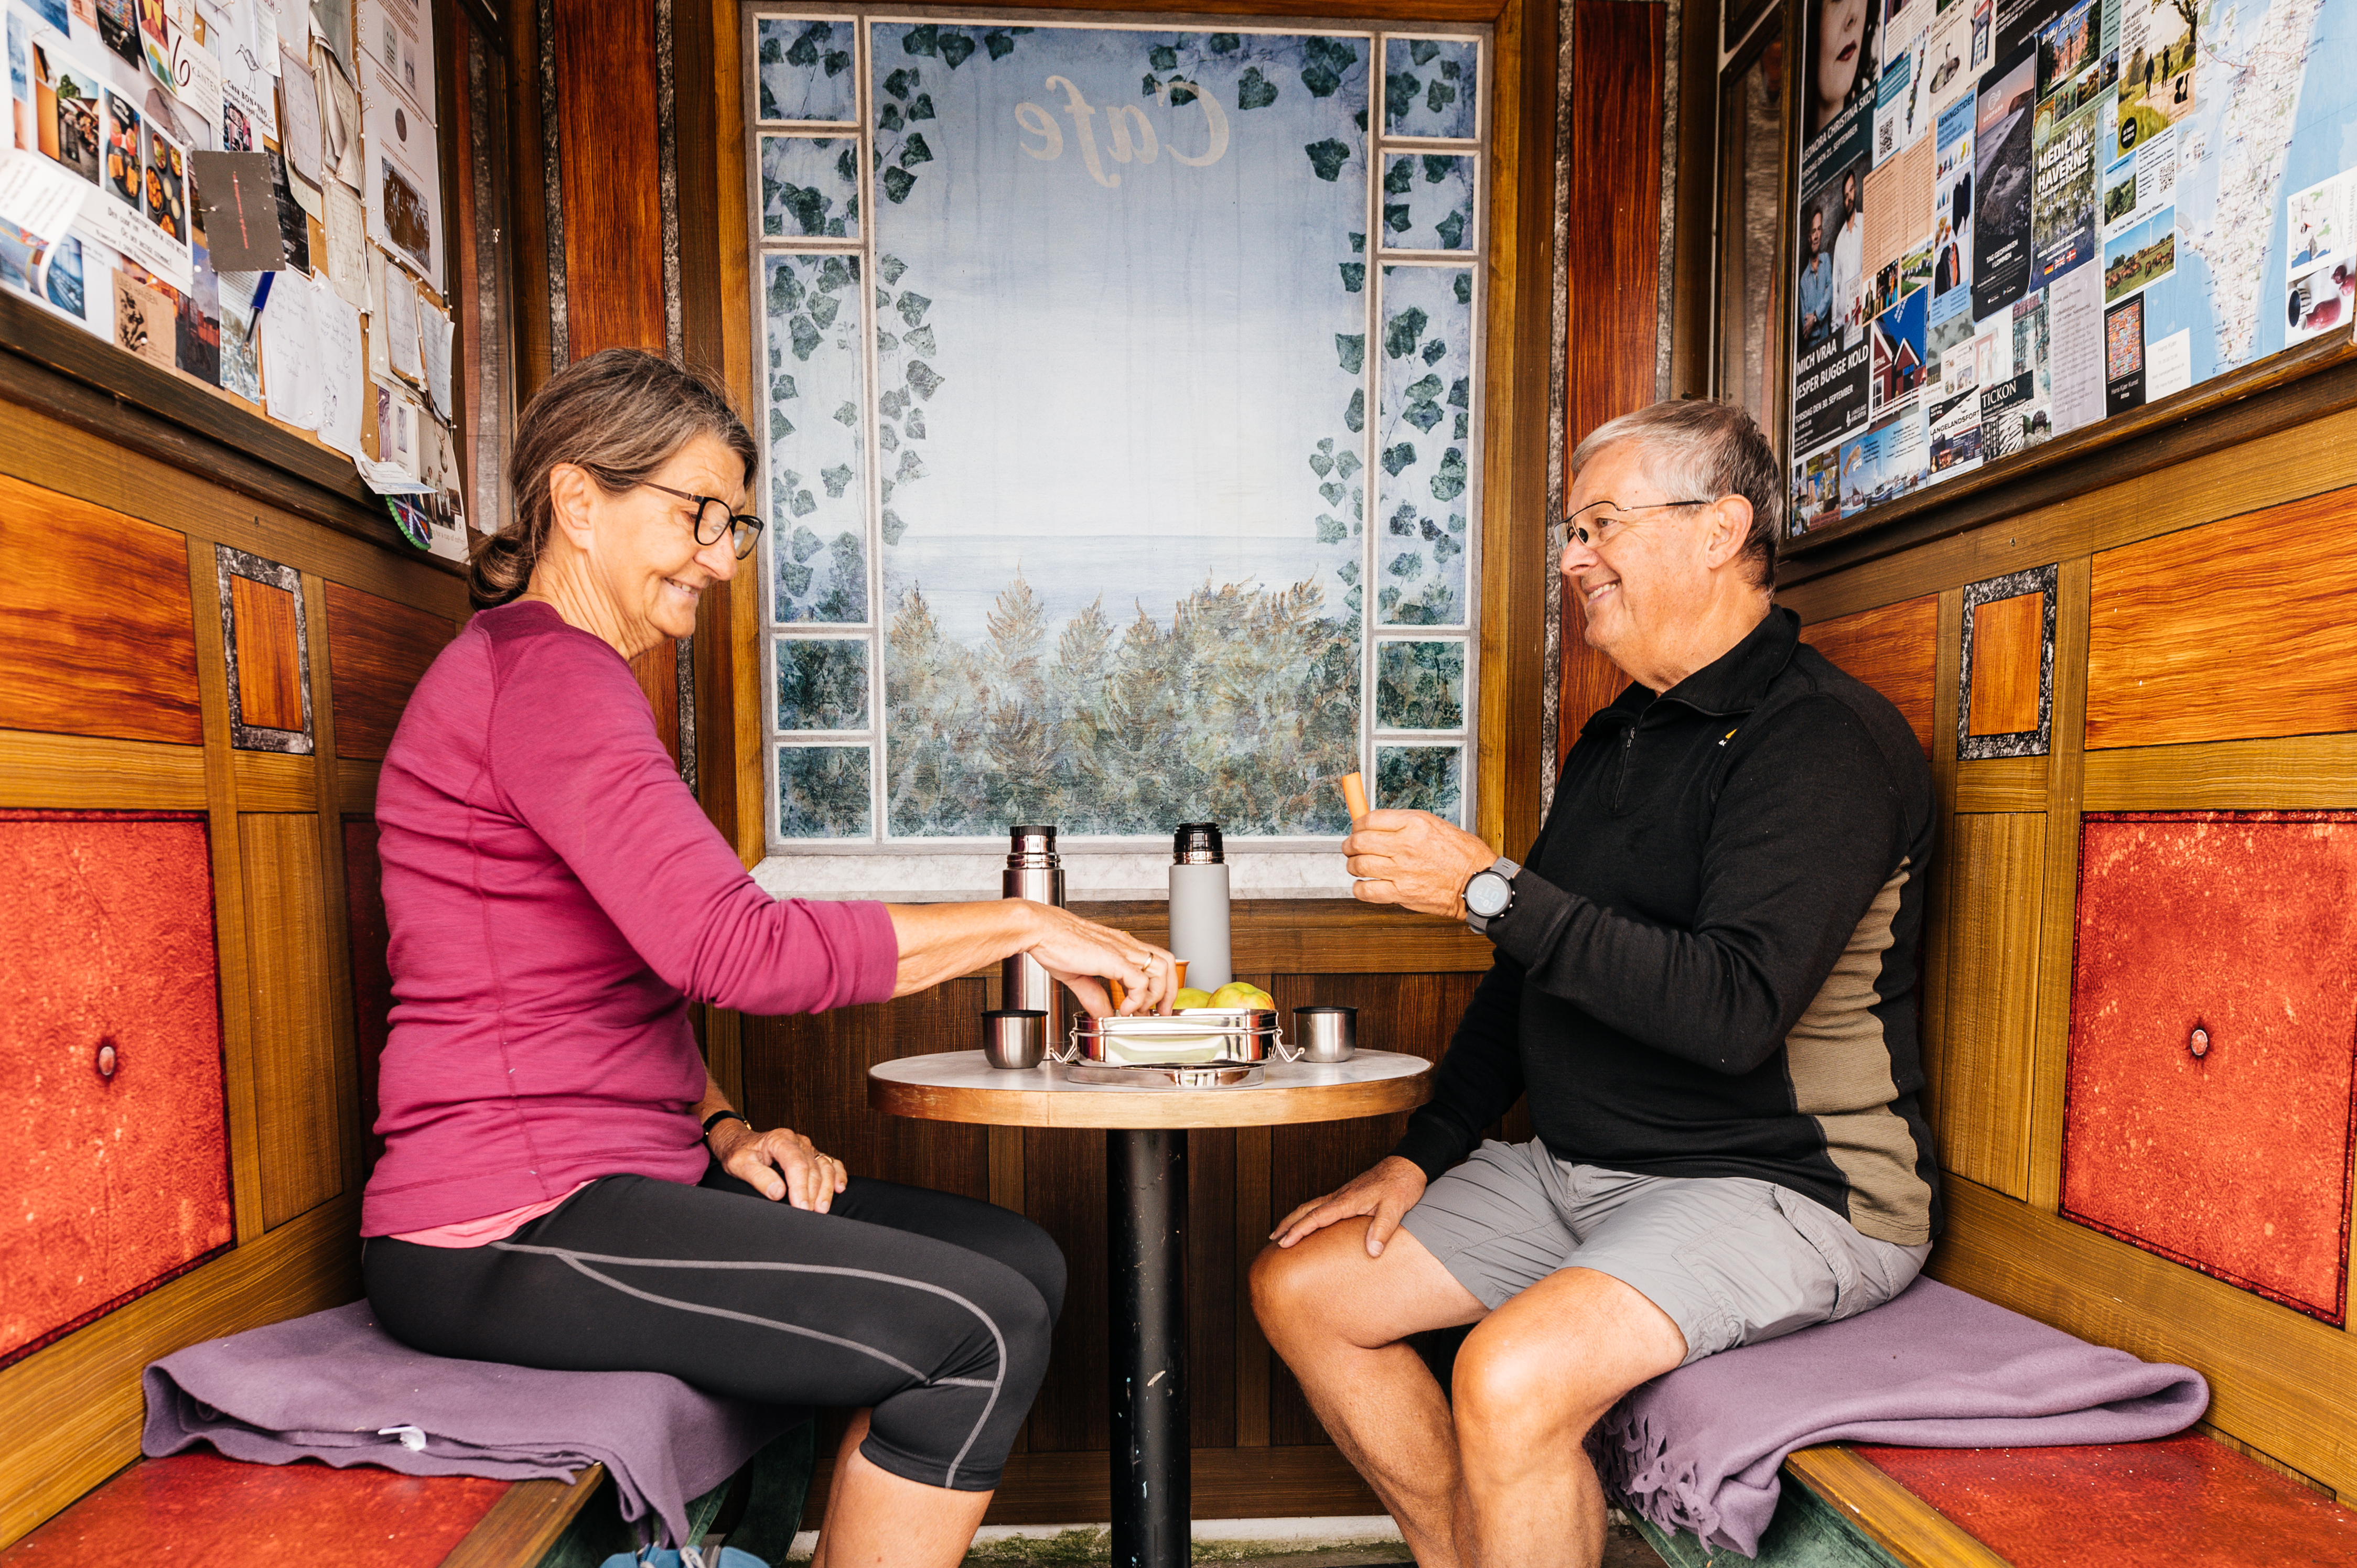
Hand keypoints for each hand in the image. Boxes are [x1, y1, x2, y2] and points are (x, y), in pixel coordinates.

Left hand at [714, 1120, 847, 1211]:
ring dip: (827, 1188)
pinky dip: (838, 1174)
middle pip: (813, 1168)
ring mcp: (807, 1147)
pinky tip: (840, 1188)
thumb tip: (778, 1192)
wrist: (741, 1143)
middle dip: (814, 1193)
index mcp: (780, 1140)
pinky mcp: (812, 1154)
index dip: (801, 1187)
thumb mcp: (740, 1165)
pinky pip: (830, 1162)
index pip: (797, 1164)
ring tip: (822, 1208)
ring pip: (824, 1166)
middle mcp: (798, 1141)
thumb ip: (758, 1177)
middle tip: (810, 1214)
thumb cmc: (740, 1153)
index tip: (801, 1207)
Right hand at [1016, 903, 1179, 1017]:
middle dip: (1170, 991)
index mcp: (1119, 946)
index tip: (1154, 1004)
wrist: (1040, 928)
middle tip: (1161, 1012)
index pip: (1155, 960)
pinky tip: (1123, 1008)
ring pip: (1161, 969)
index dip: (1161, 983)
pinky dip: (1136, 999)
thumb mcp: (1077, 974)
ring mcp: (1121, 950)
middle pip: (1167, 963)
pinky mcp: (1113, 959)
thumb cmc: (1053, 942)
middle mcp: (1125, 946)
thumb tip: (1103, 1013)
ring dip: (1157, 995)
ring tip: (1143, 1011)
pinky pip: (1139, 981)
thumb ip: (1093, 995)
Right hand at [1271, 1156, 1428, 1256]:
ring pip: (1312, 1206)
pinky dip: (1309, 1214)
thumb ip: (1382, 1230)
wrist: (1408, 1165)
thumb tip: (1372, 1252)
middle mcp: (1341, 1196)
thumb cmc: (1401, 1185)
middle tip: (1273, 1238)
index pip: (1316, 1217)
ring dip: (1295, 1218)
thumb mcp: (1395, 1209)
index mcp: (1347, 1200)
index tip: (1283, 1243)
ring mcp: (1344, 1194)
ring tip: (1284, 1231)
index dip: (1298, 1230)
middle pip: (1306, 1209)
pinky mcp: (1349, 1195)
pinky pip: (1322, 1205)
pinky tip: (1312, 1222)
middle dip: (1288, 1224)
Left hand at [1343, 809, 1496, 918]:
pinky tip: (1363, 885)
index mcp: (1415, 823)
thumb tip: (1378, 826)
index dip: (1357, 824)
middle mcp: (1405, 845)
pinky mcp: (1402, 893)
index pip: (1370, 819)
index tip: (1357, 828)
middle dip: (1349, 845)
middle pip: (1359, 842)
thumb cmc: (1464, 855)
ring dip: (1353, 865)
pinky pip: (1366, 891)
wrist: (1479, 883)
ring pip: (1359, 865)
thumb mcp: (1436, 825)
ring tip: (1357, 866)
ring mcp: (1402, 871)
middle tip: (1350, 848)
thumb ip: (1406, 825)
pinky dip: (1359, 888)